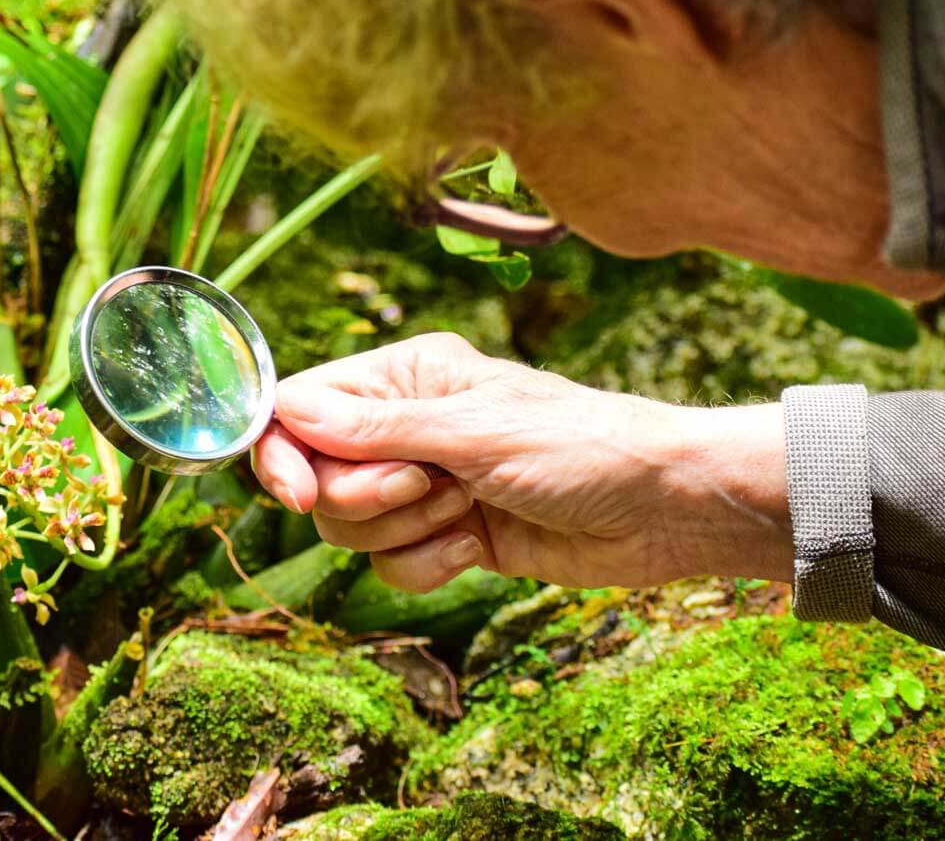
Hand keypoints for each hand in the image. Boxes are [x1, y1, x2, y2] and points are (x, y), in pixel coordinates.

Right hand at [251, 333, 791, 592]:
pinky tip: (480, 548)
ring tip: (468, 513)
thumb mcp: (475, 432)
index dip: (284, 455)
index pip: (298, 409)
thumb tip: (287, 411)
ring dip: (404, 533)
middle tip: (433, 489)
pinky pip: (391, 567)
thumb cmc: (581, 446)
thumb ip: (377, 429)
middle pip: (317, 479)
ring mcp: (423, 485)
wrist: (660, 510)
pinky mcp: (446, 537)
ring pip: (350, 528)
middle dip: (367, 499)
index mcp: (405, 377)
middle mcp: (404, 427)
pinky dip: (429, 566)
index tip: (302, 494)